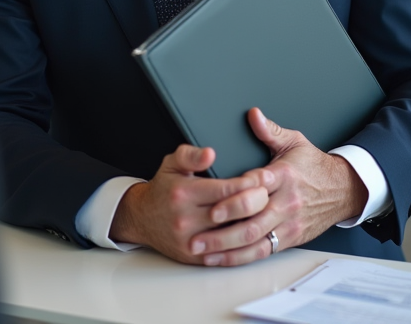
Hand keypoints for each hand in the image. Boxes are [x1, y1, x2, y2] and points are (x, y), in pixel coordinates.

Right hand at [108, 144, 272, 264]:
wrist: (142, 218)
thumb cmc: (163, 189)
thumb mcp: (172, 164)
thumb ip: (191, 155)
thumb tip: (210, 153)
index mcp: (183, 193)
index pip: (226, 189)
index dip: (249, 184)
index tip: (262, 178)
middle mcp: (186, 218)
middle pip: (233, 213)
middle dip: (256, 203)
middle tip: (267, 195)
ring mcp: (191, 240)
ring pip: (233, 236)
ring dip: (253, 225)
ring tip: (264, 213)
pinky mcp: (195, 257)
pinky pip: (226, 253)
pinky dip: (242, 244)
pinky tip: (252, 233)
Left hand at [191, 108, 367, 266]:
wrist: (344, 190)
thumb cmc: (314, 166)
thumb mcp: (295, 142)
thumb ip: (270, 131)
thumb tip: (252, 114)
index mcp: (284, 177)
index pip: (256, 187)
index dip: (234, 197)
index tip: (212, 203)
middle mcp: (286, 203)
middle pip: (253, 220)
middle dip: (223, 229)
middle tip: (196, 233)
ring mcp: (288, 224)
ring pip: (255, 241)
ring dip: (226, 248)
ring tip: (201, 250)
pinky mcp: (290, 239)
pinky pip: (263, 252)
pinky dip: (240, 257)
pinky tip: (220, 258)